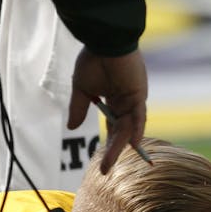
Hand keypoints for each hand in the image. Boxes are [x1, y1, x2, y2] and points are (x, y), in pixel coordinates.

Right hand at [68, 47, 148, 172]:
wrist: (102, 41)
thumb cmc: (93, 60)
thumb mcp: (82, 88)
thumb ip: (79, 109)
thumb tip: (71, 127)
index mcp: (114, 100)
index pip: (113, 126)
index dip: (109, 143)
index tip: (102, 160)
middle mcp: (126, 103)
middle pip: (121, 132)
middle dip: (112, 151)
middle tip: (104, 170)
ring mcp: (134, 99)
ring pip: (127, 128)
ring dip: (119, 147)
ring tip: (109, 164)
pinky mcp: (139, 94)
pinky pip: (139, 116)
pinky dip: (136, 130)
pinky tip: (132, 145)